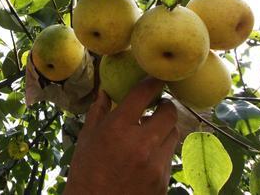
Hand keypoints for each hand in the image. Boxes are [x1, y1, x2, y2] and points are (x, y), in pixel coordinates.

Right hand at [64, 77, 178, 194]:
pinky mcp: (163, 180)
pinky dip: (161, 150)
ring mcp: (155, 164)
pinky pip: (169, 156)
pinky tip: (147, 155)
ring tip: (151, 132)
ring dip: (165, 129)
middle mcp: (141, 143)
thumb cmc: (86, 171)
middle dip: (165, 107)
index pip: (144, 94)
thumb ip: (99, 111)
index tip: (157, 78)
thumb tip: (105, 90)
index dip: (153, 82)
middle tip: (157, 106)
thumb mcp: (87, 137)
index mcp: (118, 128)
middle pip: (169, 113)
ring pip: (174, 134)